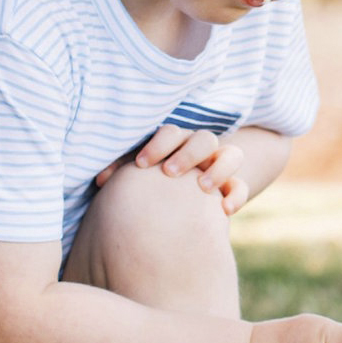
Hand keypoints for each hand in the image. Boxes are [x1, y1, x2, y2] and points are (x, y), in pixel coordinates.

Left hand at [97, 126, 250, 214]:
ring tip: (201, 186)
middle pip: (203, 138)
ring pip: (231, 155)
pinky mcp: (230, 188)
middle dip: (187, 154)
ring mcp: (218, 167)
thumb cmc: (150, 184)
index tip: (141, 165)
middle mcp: (200, 150)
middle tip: (169, 173)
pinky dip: (236, 195)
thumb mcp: (138, 176)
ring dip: (217, 168)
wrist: (175, 202)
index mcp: (176, 142)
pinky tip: (224, 210)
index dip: (158, 145)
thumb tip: (100, 181)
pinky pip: (241, 186)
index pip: (172, 132)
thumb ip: (121, 173)